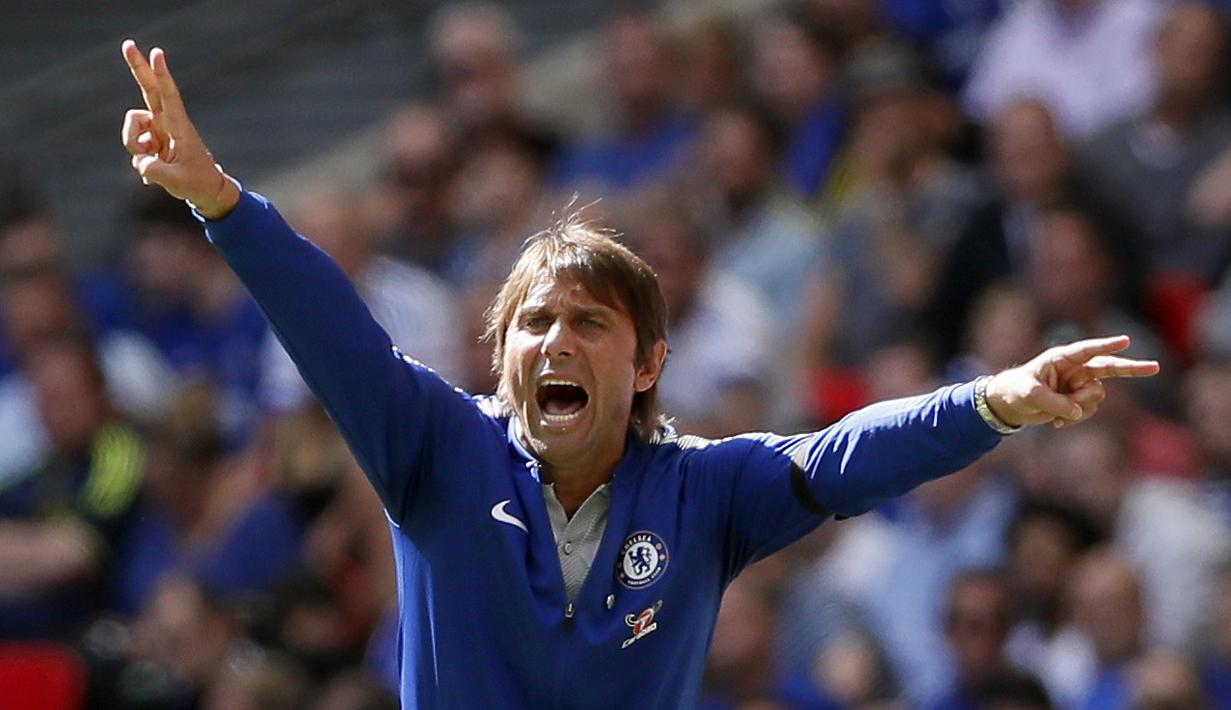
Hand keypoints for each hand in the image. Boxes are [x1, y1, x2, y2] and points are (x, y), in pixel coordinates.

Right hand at [120, 40, 239, 218]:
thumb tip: (139, 160)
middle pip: (149, 88)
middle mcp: (168, 122)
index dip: (162, 75)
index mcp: (180, 126)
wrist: (205, 189)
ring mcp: (158, 129)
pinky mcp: (151, 138)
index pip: (169, 96)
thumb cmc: (197, 183)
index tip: (157, 53)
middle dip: (138, 67)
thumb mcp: (176, 181)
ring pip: (131, 127)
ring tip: (153, 162)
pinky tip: (154, 166)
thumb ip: (153, 169)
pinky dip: (138, 157)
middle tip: (128, 43)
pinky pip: (132, 143)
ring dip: (133, 144)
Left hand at [984, 335, 1159, 428]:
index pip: (1086, 350)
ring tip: (1057, 414)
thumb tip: (1077, 412)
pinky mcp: (1079, 400)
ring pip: (1096, 396)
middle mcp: (1074, 369)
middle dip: (1131, 369)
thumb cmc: (1016, 390)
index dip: (1105, 346)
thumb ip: (1053, 402)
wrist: (1012, 404)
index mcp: (1061, 358)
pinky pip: (1088, 411)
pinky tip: (1058, 423)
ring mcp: (1079, 385)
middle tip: (1155, 367)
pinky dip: (1076, 419)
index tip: (1125, 341)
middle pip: (1108, 367)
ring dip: (1080, 408)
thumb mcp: (1029, 395)